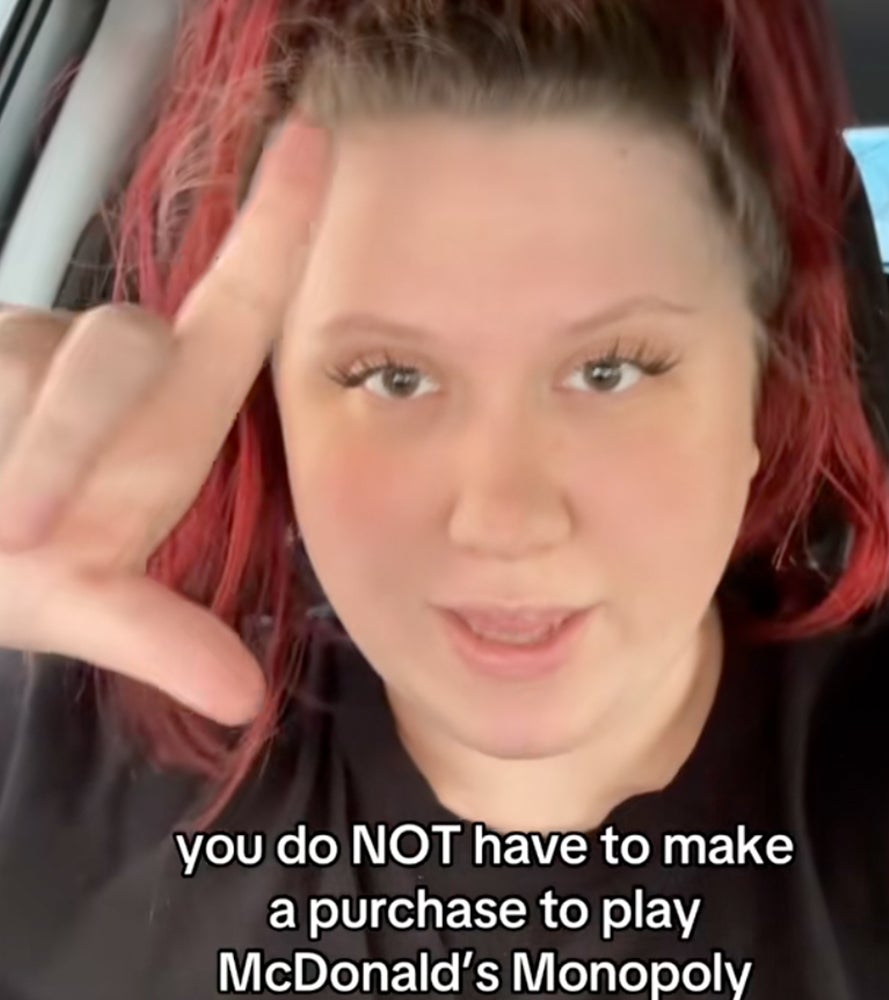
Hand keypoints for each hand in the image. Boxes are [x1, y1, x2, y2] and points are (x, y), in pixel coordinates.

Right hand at [0, 119, 328, 724]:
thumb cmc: (11, 564)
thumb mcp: (82, 605)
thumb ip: (158, 638)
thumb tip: (241, 697)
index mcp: (168, 413)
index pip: (237, 305)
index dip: (277, 224)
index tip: (314, 142)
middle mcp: (101, 362)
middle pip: (114, 350)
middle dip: (67, 445)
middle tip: (23, 536)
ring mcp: (17, 348)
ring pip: (22, 372)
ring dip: (7, 460)